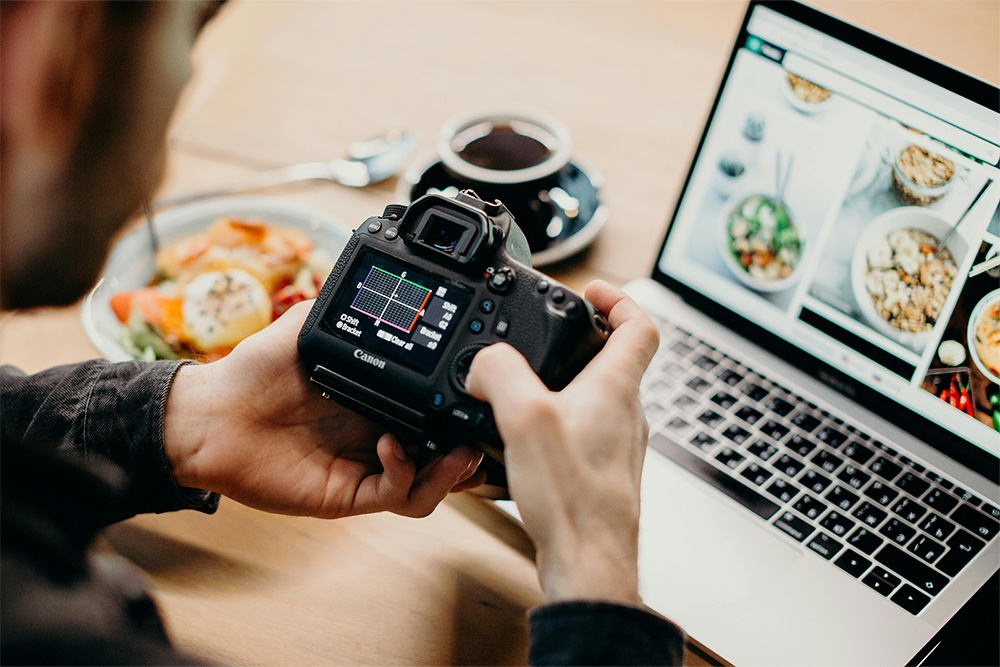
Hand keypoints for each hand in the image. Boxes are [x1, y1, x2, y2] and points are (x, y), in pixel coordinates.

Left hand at [164, 301, 483, 518]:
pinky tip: (394, 446)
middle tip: (486, 429)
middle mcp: (379, 435)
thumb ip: (347, 306)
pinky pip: (394, 494)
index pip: (434, 408)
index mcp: (378, 398)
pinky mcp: (349, 493)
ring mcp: (366, 467)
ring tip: (460, 452)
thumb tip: (378, 276)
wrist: (210, 415)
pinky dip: (406, 474)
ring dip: (452, 473)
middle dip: (473, 449)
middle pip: (444, 453)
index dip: (462, 407)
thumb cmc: (252, 372)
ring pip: (429, 485)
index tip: (481, 390)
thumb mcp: (308, 327)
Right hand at [465, 280, 657, 603]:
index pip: (639, 325)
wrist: (588, 565)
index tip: (591, 290)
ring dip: (566, 382)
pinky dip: (558, 422)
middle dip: (580, 340)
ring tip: (526, 388)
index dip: (618, 298)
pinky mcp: (601, 473)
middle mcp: (626, 414)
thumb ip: (500, 374)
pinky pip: (584, 432)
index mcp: (616, 389)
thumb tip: (484, 362)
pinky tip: (524, 442)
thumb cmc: (573, 500)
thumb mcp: (525, 420)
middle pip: (617, 360)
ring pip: (599, 398)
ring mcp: (617, 446)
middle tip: (546, 335)